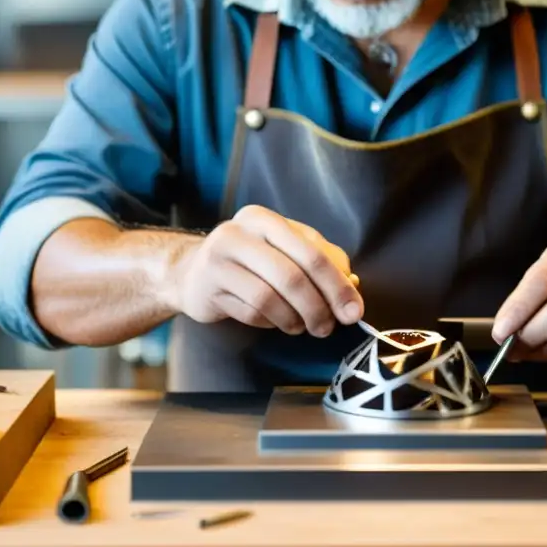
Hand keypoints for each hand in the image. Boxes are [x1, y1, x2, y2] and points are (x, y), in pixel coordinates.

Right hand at [176, 205, 363, 337]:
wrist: (192, 273)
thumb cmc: (249, 262)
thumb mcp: (285, 251)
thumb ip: (321, 262)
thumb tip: (352, 284)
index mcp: (265, 219)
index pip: (311, 252)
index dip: (337, 285)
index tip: (354, 311)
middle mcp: (240, 233)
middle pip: (292, 275)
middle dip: (318, 306)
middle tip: (328, 327)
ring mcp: (219, 259)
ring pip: (270, 297)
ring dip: (294, 319)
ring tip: (301, 325)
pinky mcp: (208, 287)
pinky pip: (251, 312)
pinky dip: (271, 322)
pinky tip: (275, 320)